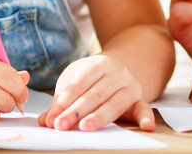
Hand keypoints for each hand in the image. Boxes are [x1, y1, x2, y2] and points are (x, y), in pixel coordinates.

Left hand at [38, 54, 153, 131]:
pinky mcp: (140, 100)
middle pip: (95, 94)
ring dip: (99, 117)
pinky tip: (146, 127)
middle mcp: (116, 73)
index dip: (65, 101)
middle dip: (76, 111)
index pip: (79, 83)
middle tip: (61, 126)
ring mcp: (130, 86)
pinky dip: (146, 119)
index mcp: (97, 64)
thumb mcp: (74, 80)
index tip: (52, 118)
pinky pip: (145, 109)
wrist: (119, 68)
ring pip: (114, 103)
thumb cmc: (91, 78)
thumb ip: (60, 102)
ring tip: (85, 127)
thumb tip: (45, 121)